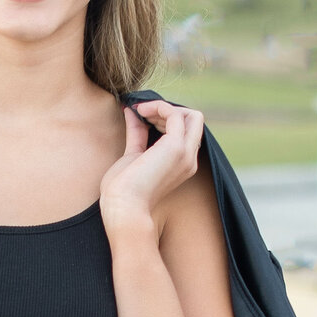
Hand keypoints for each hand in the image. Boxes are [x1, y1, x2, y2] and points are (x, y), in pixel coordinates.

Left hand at [100, 99, 202, 236]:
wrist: (123, 209)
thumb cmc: (122, 191)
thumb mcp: (132, 155)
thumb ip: (137, 133)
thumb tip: (133, 111)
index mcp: (182, 164)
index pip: (186, 131)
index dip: (165, 118)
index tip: (141, 116)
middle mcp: (189, 159)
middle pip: (194, 120)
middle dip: (169, 110)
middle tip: (142, 113)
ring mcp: (185, 154)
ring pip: (191, 115)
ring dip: (163, 107)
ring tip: (140, 112)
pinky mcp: (176, 148)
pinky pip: (175, 114)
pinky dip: (158, 107)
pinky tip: (140, 112)